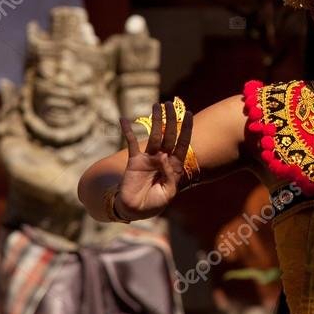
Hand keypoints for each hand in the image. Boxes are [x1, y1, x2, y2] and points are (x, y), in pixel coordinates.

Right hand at [114, 103, 192, 220]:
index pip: (183, 143)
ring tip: (157, 105)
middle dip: (171, 119)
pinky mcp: (134, 161)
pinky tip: (124, 119)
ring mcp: (149, 158)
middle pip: (169, 135)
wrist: (136, 209)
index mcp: (175, 166)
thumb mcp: (168, 193)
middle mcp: (163, 158)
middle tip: (170, 103)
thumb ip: (170, 177)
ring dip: (155, 120)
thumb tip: (163, 158)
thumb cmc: (155, 203)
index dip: (186, 129)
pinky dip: (127, 131)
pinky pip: (131, 143)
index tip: (190, 113)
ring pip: (154, 135)